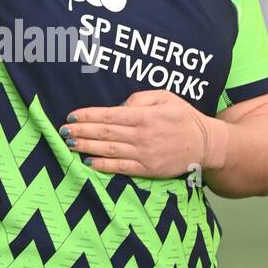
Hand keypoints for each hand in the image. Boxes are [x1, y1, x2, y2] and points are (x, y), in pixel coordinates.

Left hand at [58, 89, 228, 177]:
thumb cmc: (183, 117)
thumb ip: (142, 98)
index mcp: (144, 116)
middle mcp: (141, 135)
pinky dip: (102, 165)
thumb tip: (120, 105)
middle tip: (62, 130)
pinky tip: (88, 161)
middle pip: (104, 132)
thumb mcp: (166, 97)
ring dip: (86, 146)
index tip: (71, 115)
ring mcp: (144, 154)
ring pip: (109, 150)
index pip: (109, 114)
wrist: (206, 144)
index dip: (88, 115)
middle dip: (81, 131)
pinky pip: (120, 168)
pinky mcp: (147, 170)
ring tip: (68, 144)